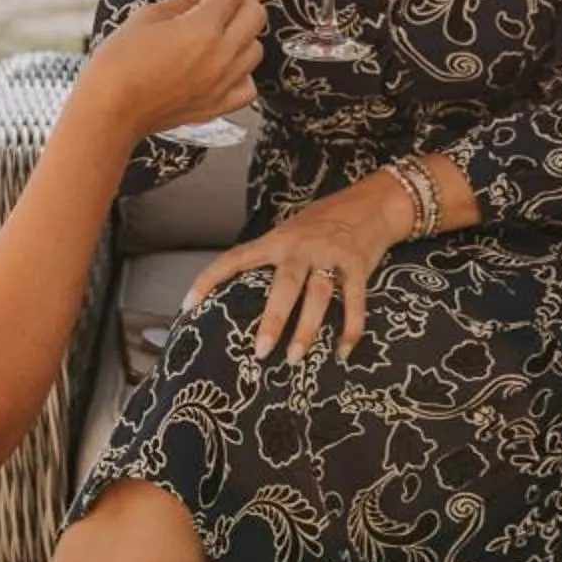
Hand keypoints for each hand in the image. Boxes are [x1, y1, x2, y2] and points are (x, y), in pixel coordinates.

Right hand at [74, 0, 265, 141]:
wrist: (109, 111)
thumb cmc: (119, 64)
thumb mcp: (147, 18)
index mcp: (202, 29)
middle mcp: (220, 56)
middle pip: (256, 16)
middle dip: (244, 0)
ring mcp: (222, 83)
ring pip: (256, 50)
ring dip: (245, 35)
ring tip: (221, 31)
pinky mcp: (218, 106)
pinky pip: (249, 86)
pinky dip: (243, 73)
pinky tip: (225, 66)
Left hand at [181, 173, 411, 361]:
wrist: (373, 203)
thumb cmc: (324, 222)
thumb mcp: (291, 231)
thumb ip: (271, 256)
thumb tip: (241, 289)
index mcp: (277, 240)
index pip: (236, 258)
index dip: (209, 279)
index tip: (188, 305)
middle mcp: (301, 247)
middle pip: (284, 285)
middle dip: (273, 319)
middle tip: (260, 351)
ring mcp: (331, 256)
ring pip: (318, 295)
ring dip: (307, 328)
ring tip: (295, 358)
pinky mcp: (357, 266)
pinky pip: (354, 301)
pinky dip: (350, 328)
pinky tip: (342, 352)